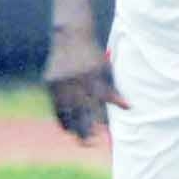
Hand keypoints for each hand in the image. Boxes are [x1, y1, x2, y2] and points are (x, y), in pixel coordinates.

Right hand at [44, 26, 126, 141]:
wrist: (70, 36)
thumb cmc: (92, 56)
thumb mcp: (105, 69)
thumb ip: (113, 89)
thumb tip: (128, 108)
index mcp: (93, 75)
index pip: (99, 100)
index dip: (101, 117)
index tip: (103, 132)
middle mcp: (77, 79)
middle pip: (81, 110)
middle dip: (86, 128)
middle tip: (92, 142)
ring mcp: (61, 81)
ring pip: (66, 110)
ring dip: (73, 127)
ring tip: (80, 138)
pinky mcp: (50, 82)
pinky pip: (55, 105)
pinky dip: (61, 118)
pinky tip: (67, 128)